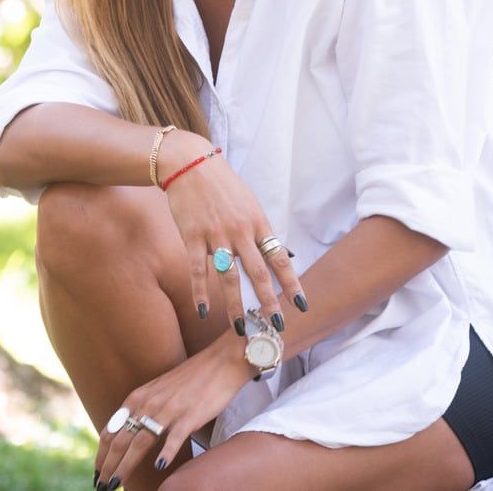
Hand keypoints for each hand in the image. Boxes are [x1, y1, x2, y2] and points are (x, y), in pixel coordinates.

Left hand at [95, 332, 254, 487]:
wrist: (220, 361)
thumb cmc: (190, 378)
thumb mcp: (157, 390)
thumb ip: (142, 409)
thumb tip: (127, 432)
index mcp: (137, 398)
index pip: (111, 431)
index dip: (101, 455)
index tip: (97, 473)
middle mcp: (148, 404)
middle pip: (120, 440)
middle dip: (108, 466)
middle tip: (102, 486)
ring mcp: (168, 410)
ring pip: (140, 443)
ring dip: (126, 466)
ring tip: (117, 483)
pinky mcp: (190, 416)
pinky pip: (174, 438)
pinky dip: (165, 453)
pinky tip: (159, 468)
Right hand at [157, 131, 305, 337]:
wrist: (191, 164)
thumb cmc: (223, 186)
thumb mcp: (250, 203)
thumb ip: (261, 230)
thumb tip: (281, 255)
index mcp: (257, 223)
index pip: (279, 258)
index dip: (291, 283)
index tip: (301, 304)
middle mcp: (240, 231)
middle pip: (258, 272)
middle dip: (268, 302)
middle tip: (276, 325)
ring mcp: (216, 235)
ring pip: (229, 277)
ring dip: (235, 305)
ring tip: (240, 328)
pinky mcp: (192, 236)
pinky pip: (197, 270)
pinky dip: (200, 292)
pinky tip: (203, 311)